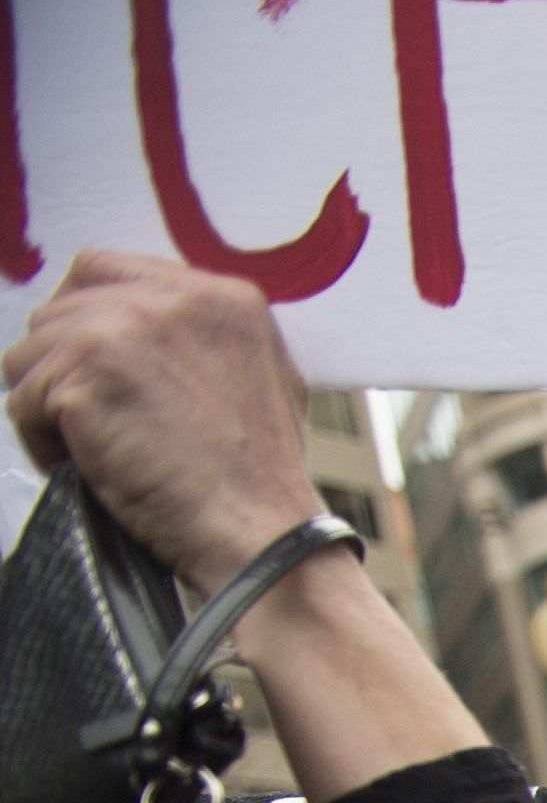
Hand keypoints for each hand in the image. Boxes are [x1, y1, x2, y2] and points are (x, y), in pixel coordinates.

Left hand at [1, 251, 329, 593]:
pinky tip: (84, 467)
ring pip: (31, 352)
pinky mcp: (85, 375)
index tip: (93, 366)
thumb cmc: (263, 479)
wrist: (262, 532)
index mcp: (223, 297)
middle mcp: (172, 299)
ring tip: (90, 449)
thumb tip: (150, 333)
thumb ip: (208, 339)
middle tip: (90, 419)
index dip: (86, 317)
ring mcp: (122, 333)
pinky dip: (42, 441)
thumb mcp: (267, 379)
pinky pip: (24, 400)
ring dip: (47, 403)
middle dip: (62, 366)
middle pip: (59, 310)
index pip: (105, 270)